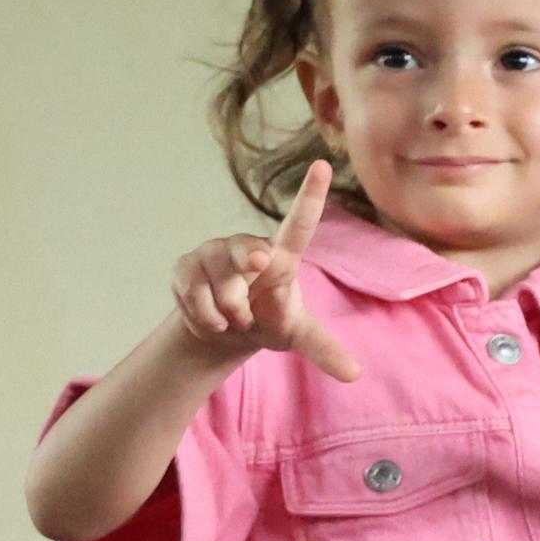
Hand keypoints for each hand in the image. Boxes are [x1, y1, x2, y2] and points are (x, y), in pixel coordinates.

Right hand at [169, 160, 363, 381]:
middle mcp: (247, 246)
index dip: (310, 195)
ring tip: (235, 316)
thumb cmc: (269, 322)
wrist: (225, 332)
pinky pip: (194, 295)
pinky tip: (211, 316)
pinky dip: (205, 317)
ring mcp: (213, 252)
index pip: (299, 223)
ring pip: (220, 286)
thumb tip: (355, 374)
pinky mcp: (185, 266)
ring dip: (229, 313)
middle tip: (249, 307)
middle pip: (246, 255)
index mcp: (282, 256)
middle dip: (246, 277)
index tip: (322, 165)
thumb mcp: (296, 336)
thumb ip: (324, 349)